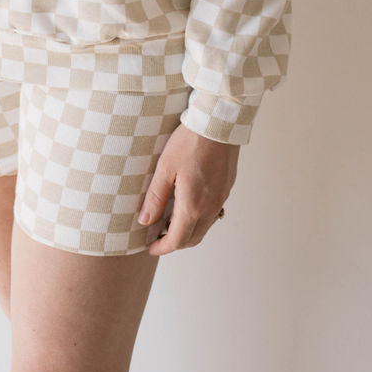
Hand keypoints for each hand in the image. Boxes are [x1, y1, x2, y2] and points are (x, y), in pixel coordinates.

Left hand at [138, 123, 238, 253]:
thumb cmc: (189, 142)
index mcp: (193, 206)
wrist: (218, 123)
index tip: (150, 247)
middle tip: (157, 237)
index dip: (162, 248)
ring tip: (170, 222)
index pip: (177, 240)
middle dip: (174, 243)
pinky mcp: (226, 188)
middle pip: (192, 238)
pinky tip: (188, 205)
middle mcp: (210, 208)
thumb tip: (145, 221)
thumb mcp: (165, 168)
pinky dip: (199, 219)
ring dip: (187, 232)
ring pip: (204, 228)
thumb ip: (155, 197)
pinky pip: (212, 214)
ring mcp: (221, 199)